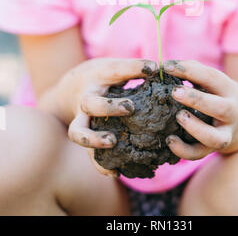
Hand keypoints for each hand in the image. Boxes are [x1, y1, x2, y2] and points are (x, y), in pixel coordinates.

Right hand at [65, 58, 156, 176]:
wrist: (71, 87)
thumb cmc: (102, 77)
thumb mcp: (115, 67)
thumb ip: (135, 70)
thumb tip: (163, 71)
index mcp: (99, 77)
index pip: (115, 69)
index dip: (135, 67)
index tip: (153, 68)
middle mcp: (86, 98)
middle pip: (89, 103)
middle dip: (108, 107)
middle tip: (130, 108)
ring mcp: (82, 119)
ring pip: (78, 132)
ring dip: (94, 139)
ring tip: (113, 142)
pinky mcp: (85, 137)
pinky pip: (87, 154)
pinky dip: (100, 165)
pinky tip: (116, 172)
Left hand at [163, 60, 237, 159]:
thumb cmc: (216, 95)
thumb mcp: (212, 81)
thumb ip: (193, 71)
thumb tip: (168, 66)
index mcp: (230, 89)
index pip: (212, 77)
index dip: (189, 70)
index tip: (166, 67)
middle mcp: (232, 112)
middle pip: (220, 108)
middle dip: (196, 100)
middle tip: (174, 92)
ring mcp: (225, 133)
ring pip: (214, 137)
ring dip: (194, 127)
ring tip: (178, 116)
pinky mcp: (214, 149)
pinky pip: (200, 154)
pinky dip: (184, 150)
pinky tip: (170, 140)